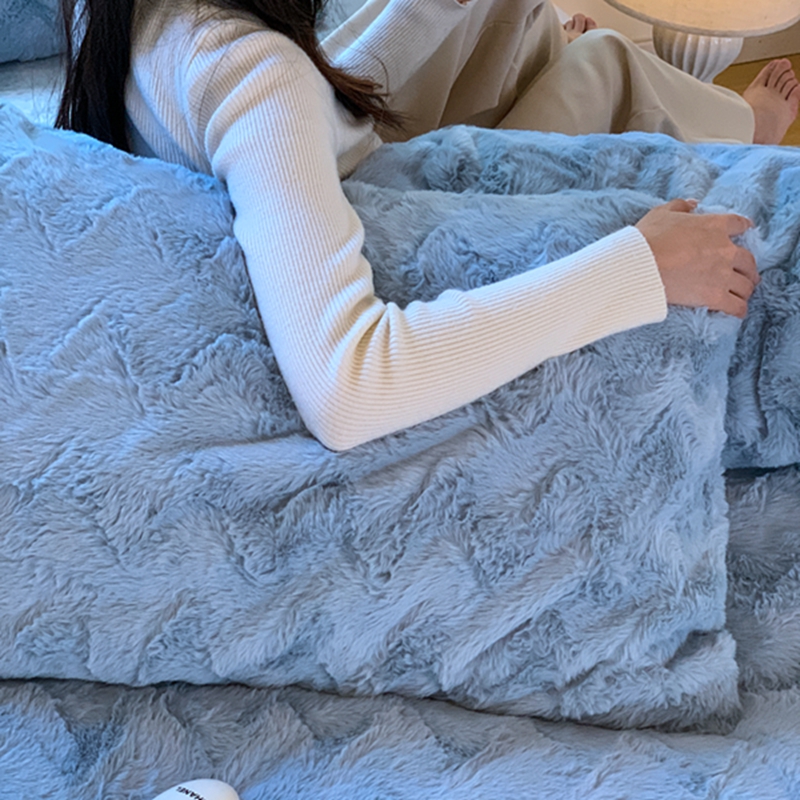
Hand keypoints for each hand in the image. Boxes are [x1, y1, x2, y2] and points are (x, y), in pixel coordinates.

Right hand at [635, 199, 759, 318]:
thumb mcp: (661, 214)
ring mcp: (721, 274)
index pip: (739, 224)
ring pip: (746, 284)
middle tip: (746, 273)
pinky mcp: (714, 296)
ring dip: (746, 288)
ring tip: (742, 293)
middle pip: (748, 260)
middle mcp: (724, 250)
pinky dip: (739, 309)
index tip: (744, 233)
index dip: (743, 228)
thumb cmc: (647, 239)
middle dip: (749, 267)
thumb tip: (693, 205)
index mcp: (714, 226)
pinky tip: (738, 311)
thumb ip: (680, 206)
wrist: (639, 267)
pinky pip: (736, 306)